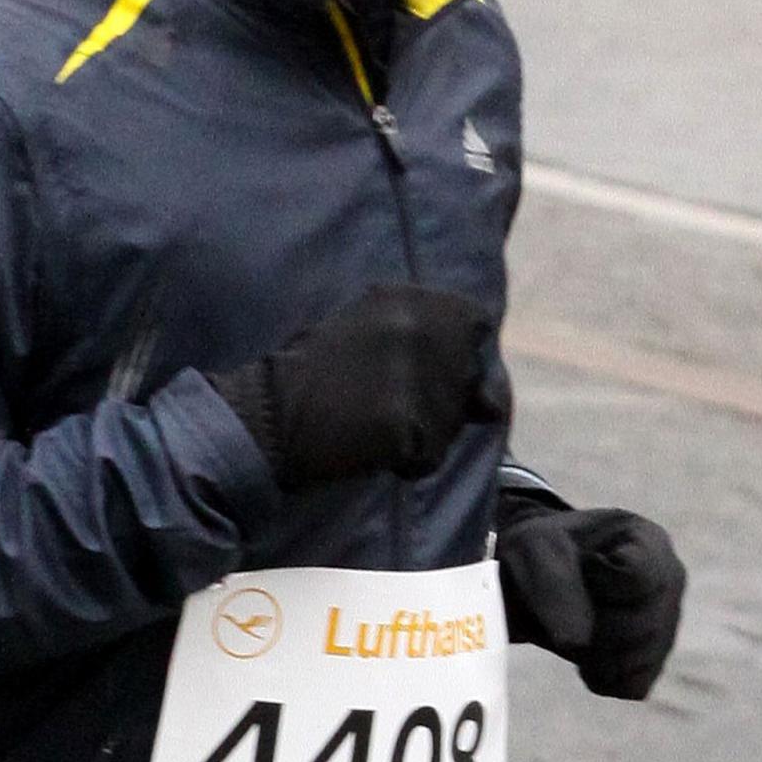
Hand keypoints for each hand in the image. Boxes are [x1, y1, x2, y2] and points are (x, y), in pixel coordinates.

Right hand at [207, 284, 505, 490]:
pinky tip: (369, 450)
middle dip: (440, 401)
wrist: (265, 415)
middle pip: (468, 377)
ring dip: (423, 436)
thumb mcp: (371, 339)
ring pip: (453, 423)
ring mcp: (414, 374)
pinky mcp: (405, 421)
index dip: (457, 356)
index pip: (472, 322)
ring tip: (371, 427)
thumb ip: (434, 354)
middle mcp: (418, 327)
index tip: (424, 375)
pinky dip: (406, 464)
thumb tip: (496, 405)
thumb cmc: (311, 377)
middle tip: (385, 408)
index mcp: (406, 297)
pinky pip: (430, 457)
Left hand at [498, 502, 684, 699]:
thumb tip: (577, 642)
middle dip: (590, 626)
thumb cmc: (537, 554)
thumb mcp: (534, 550)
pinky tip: (583, 652)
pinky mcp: (653, 662)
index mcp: (650, 541)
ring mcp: (667, 625)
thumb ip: (555, 586)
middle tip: (562, 606)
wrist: (529, 581)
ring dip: (590, 654)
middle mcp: (670, 582)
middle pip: (641, 627)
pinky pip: (633, 686)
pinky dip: (600, 676)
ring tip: (568, 628)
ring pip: (638, 661)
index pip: (638, 579)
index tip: (577, 567)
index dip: (596, 582)